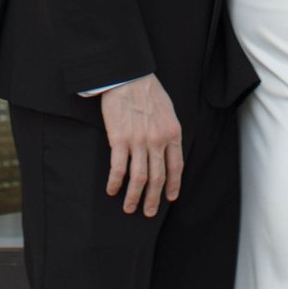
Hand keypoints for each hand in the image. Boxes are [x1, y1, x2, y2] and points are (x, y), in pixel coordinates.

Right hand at [98, 73, 181, 216]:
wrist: (128, 76)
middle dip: (153, 198)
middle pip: (157, 177)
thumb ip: (169, 132)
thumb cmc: (148, 91)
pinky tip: (112, 190)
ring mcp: (139, 142)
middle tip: (148, 212)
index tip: (170, 198)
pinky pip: (118, 168)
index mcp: (172, 133)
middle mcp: (158, 141)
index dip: (173, 185)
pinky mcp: (119, 139)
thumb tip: (167, 151)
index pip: (176, 167)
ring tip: (130, 208)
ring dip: (134, 196)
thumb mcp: (168, 111)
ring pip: (139, 178)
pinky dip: (115, 182)